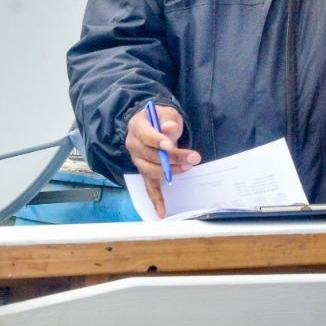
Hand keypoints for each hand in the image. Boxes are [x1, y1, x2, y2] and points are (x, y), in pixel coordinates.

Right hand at [125, 104, 199, 218]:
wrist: (151, 123)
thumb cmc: (160, 118)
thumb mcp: (166, 112)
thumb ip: (169, 119)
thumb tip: (170, 129)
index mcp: (137, 127)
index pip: (146, 135)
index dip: (158, 141)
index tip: (171, 145)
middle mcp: (133, 145)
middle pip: (150, 155)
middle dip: (172, 158)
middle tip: (192, 158)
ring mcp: (138, 160)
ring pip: (150, 171)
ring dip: (169, 172)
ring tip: (187, 168)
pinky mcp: (145, 172)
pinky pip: (149, 186)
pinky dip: (155, 199)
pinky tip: (161, 212)